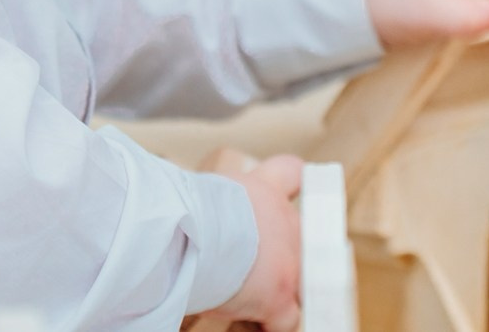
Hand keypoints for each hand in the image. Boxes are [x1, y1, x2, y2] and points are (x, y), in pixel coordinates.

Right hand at [200, 154, 303, 331]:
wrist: (192, 230)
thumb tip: (192, 214)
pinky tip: (256, 323)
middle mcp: (285, 218)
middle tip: (256, 265)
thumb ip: (216, 203)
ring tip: (259, 300)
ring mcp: (289, 258)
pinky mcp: (280, 294)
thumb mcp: (204, 191)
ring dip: (283, 290)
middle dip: (283, 252)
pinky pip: (287, 319)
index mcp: (262, 188)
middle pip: (303, 233)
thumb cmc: (185, 207)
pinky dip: (272, 324)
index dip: (292, 183)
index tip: (291, 191)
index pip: (291, 172)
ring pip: (303, 280)